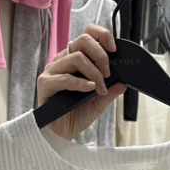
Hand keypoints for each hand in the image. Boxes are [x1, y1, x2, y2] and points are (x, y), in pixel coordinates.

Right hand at [37, 24, 126, 140]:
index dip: (102, 36)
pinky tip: (90, 89)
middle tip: (107, 73)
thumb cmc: (76, 115)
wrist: (62, 134)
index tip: (114, 50)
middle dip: (100, 55)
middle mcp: (63, 60)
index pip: (87, 35)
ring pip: (76, 57)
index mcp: (74, 59)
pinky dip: (81, 83)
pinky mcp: (45, 83)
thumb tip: (123, 82)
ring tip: (100, 88)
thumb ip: (110, 91)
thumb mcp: (98, 102)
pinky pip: (66, 78)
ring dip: (93, 72)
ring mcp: (53, 70)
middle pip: (83, 41)